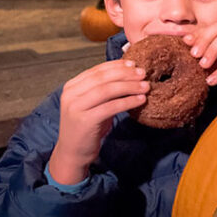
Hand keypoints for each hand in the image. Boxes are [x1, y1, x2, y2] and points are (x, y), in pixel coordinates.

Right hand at [49, 60, 148, 184]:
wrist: (73, 153)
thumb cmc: (87, 126)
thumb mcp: (93, 104)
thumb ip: (103, 89)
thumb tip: (129, 72)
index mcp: (71, 86)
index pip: (97, 70)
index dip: (117, 65)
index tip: (133, 64)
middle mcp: (70, 94)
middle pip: (102, 78)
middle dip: (125, 74)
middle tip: (143, 73)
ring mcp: (75, 107)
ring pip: (107, 90)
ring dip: (129, 86)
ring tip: (146, 86)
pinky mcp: (84, 121)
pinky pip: (110, 107)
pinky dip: (128, 102)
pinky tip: (140, 100)